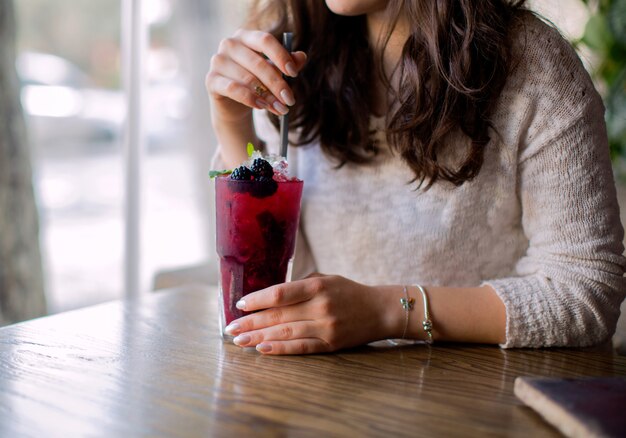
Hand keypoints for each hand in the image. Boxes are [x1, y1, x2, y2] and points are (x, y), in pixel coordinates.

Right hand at [206, 29, 307, 122]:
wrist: (234, 103)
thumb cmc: (257, 81)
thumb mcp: (274, 72)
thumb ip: (287, 63)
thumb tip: (301, 57)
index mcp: (246, 36)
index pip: (265, 40)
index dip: (281, 56)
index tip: (294, 73)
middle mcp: (229, 44)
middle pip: (259, 63)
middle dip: (278, 84)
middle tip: (290, 100)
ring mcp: (218, 61)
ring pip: (248, 79)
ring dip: (268, 97)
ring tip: (280, 108)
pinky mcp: (211, 79)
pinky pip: (234, 89)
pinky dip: (251, 99)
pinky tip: (262, 107)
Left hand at [224, 274, 394, 354]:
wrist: (380, 310)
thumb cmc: (348, 292)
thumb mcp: (326, 279)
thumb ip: (299, 285)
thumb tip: (268, 296)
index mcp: (317, 286)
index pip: (280, 293)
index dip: (257, 299)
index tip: (240, 304)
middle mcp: (320, 306)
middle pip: (278, 315)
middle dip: (251, 321)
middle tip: (230, 327)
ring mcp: (326, 327)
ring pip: (285, 332)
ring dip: (259, 337)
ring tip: (239, 340)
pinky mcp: (330, 344)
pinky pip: (301, 347)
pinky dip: (280, 349)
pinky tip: (262, 349)